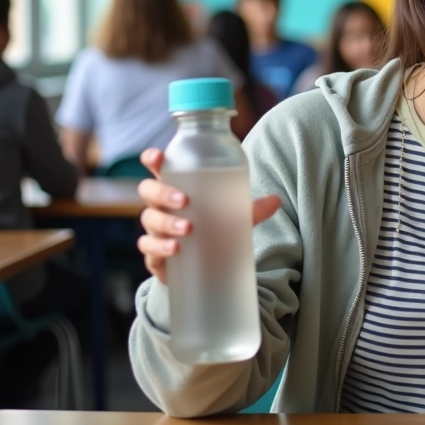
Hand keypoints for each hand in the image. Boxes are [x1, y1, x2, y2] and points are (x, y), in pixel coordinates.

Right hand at [136, 148, 281, 283]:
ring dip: (166, 222)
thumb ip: (251, 209)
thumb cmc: (212, 228)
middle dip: (163, 193)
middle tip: (184, 201)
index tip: (159, 157)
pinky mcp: (154, 253)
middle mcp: (160, 205)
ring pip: (149, 219)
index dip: (153, 159)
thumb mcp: (232, 217)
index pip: (158, 167)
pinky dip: (160, 247)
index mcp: (177, 187)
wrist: (202, 267)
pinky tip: (174, 249)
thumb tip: (276, 200)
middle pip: (148, 191)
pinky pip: (148, 247)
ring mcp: (154, 229)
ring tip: (187, 228)